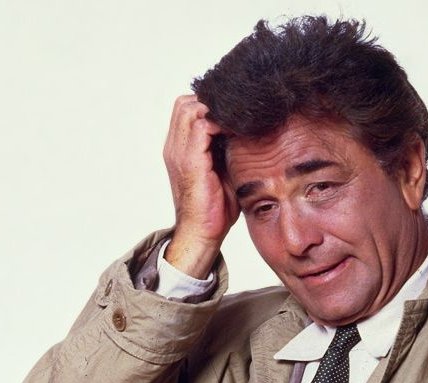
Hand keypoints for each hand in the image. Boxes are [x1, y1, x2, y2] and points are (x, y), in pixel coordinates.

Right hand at [162, 95, 238, 278]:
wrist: (202, 233)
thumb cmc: (215, 208)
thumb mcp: (224, 171)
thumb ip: (229, 148)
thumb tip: (251, 131)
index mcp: (180, 149)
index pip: (188, 108)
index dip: (211, 106)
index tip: (237, 114)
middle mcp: (175, 147)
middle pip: (186, 102)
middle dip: (213, 104)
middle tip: (237, 117)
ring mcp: (179, 152)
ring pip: (191, 107)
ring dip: (217, 112)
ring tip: (238, 124)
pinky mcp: (190, 161)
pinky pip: (201, 126)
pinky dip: (221, 124)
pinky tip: (238, 134)